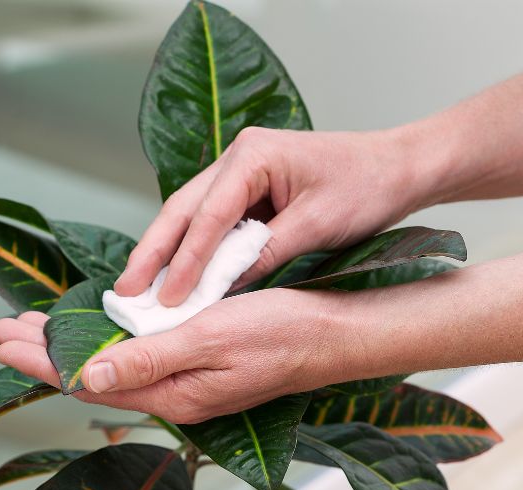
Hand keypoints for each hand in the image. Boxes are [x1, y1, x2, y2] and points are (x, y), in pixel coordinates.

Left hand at [0, 288, 351, 423]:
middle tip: (2, 330)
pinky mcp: (198, 362)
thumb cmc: (278, 333)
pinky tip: (98, 331)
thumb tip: (88, 379)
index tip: (4, 340)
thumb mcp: (210, 341)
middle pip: (94, 376)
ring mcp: (186, 379)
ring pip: (115, 365)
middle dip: (45, 353)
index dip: (43, 361)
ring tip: (35, 329)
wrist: (328, 333)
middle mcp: (174, 392)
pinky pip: (140, 356)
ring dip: (73, 345)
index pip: (91, 382)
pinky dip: (109, 341)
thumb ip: (149, 361)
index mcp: (173, 394)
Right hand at [114, 127, 430, 305]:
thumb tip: (221, 290)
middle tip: (125, 294)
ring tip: (140, 291)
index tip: (166, 300)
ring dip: (166, 253)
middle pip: (182, 209)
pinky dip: (194, 250)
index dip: (185, 261)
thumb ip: (265, 256)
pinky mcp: (249, 188)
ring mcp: (240, 171)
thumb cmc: (365, 188)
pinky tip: (177, 276)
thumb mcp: (317, 227)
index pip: (208, 216)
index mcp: (253, 155)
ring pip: (190, 215)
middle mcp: (238, 157)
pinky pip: (211, 221)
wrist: (397, 168)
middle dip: (152, 253)